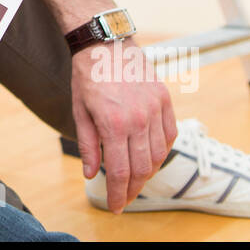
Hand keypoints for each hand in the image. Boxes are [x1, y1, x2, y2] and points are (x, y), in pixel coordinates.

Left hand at [71, 36, 176, 212]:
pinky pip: (170, 134)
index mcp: (113, 123)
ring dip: (148, 173)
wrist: (105, 42)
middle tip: (124, 199)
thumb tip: (91, 174)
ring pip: (158, 154)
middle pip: (142, 168)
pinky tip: (152, 158)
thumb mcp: (79, 111)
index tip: (115, 207)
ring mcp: (155, 108)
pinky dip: (163, 151)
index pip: (120, 171)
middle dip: (133, 189)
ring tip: (136, 181)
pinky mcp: (164, 99)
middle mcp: (138, 118)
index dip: (118, 194)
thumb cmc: (88, 76)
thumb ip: (87, 145)